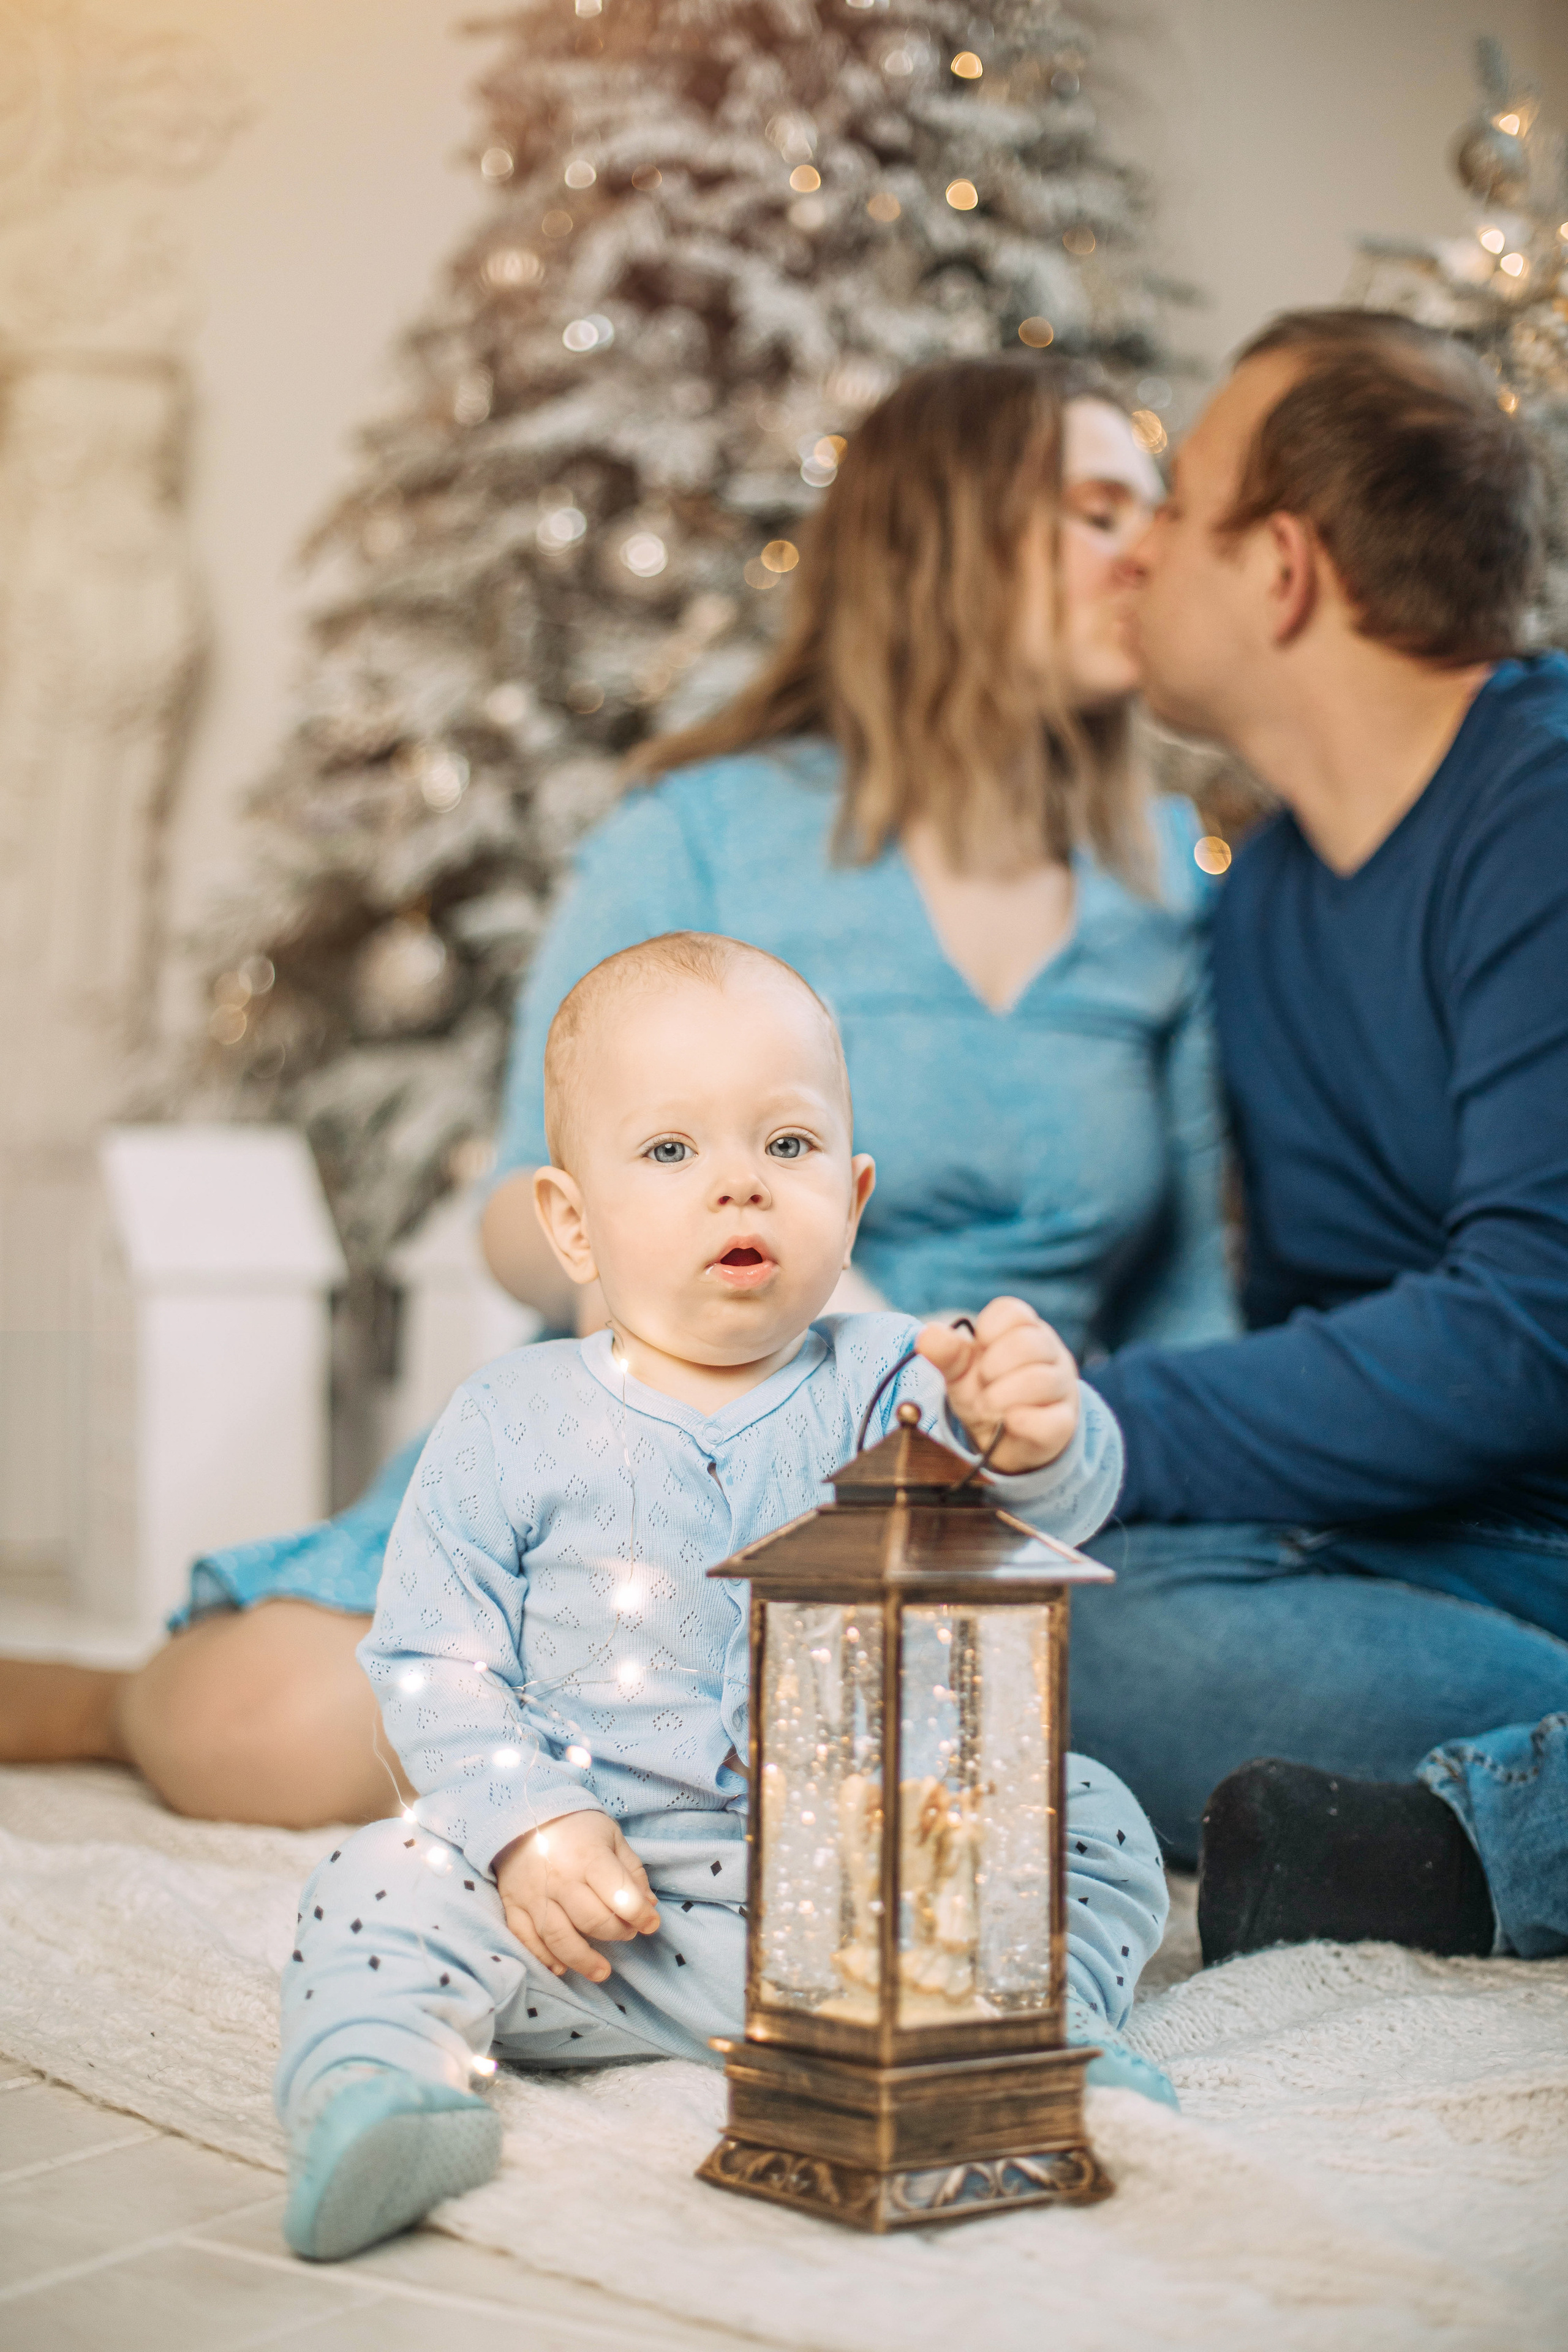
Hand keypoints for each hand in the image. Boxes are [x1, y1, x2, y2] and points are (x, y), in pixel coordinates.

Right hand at [494, 1809, 659, 1982]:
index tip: (651, 1923)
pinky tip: (562, 1968)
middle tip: (628, 1933)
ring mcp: (534, 1895)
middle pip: (591, 1920)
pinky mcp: (513, 1905)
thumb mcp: (611, 1837)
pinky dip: (543, 1958)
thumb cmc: (577, 1828)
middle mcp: (560, 1879)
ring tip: (602, 1972)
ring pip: (558, 1937)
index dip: (640, 1914)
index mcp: (588, 1857)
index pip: (619, 1894)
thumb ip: (631, 1871)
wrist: (525, 1813)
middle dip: (617, 1933)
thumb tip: (648, 1906)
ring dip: (582, 1960)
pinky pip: (526, 1939)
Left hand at [915, 1296, 1078, 1474]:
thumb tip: (927, 1335)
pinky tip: (1008, 1422)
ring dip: (1002, 1396)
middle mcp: (1049, 1354)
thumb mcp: (961, 1372)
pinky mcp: (1064, 1424)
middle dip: (993, 1366)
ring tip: (986, 1407)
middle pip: (1029, 1344)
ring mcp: (1061, 1389)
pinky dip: (1023, 1421)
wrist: (1006, 1439)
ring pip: (1041, 1381)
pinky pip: (1053, 1421)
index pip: (1014, 1312)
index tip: (979, 1347)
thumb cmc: (988, 1392)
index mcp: (1025, 1331)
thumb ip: (947, 1354)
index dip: (989, 1329)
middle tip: (982, 1383)